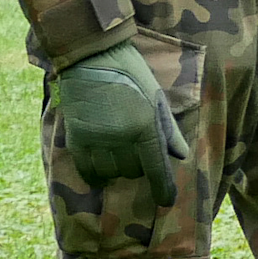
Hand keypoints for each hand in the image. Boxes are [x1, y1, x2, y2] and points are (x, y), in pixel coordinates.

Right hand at [53, 42, 186, 204]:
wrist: (92, 56)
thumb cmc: (131, 73)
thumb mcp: (156, 97)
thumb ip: (168, 129)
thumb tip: (180, 156)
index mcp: (145, 126)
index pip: (156, 168)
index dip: (163, 189)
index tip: (166, 202)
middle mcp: (121, 137)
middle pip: (134, 171)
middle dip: (140, 167)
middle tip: (138, 152)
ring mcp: (96, 139)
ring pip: (111, 172)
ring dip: (118, 169)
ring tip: (119, 153)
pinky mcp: (76, 138)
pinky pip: (87, 169)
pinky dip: (96, 173)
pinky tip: (100, 168)